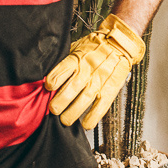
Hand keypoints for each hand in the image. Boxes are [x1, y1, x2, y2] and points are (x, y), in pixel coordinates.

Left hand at [45, 14, 144, 128]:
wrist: (120, 44)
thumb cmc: (95, 47)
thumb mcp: (77, 47)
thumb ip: (65, 61)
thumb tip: (48, 75)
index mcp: (78, 58)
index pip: (63, 68)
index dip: (54, 79)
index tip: (48, 86)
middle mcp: (88, 70)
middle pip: (72, 87)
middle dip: (61, 100)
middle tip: (53, 109)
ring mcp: (100, 80)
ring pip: (85, 98)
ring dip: (73, 112)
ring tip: (64, 120)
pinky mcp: (110, 89)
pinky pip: (102, 105)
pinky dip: (93, 116)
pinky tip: (85, 124)